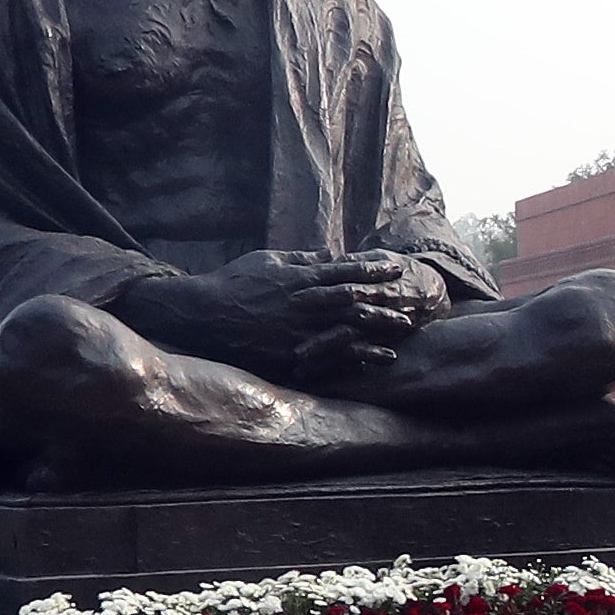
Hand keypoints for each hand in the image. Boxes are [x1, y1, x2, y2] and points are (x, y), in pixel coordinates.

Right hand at [114, 253, 433, 382]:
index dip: (373, 269)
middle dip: (384, 301)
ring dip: (378, 331)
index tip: (397, 267)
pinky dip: (357, 358)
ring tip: (403, 332)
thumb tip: (330, 254)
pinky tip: (378, 360)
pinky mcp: (291, 355)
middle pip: (353, 302)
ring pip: (347, 330)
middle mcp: (302, 305)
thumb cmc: (234, 282)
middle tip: (411, 303)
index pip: (344, 271)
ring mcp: (298, 332)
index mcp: (298, 278)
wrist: (203, 315)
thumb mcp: (267, 260)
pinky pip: (331, 358)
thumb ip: (301, 258)